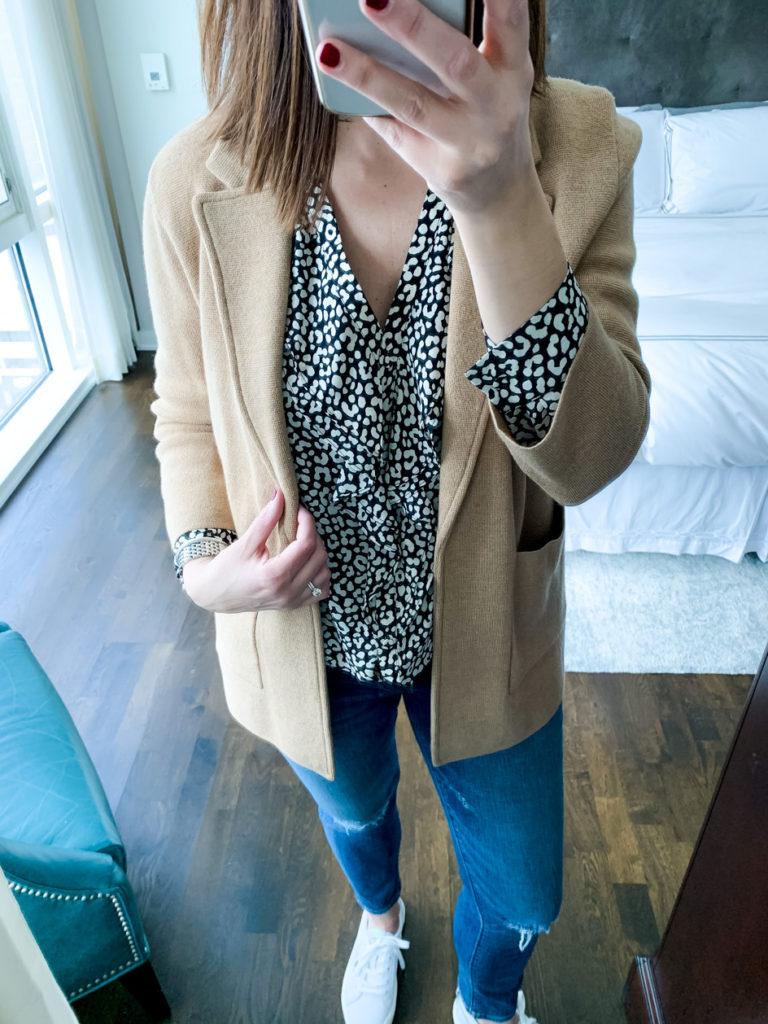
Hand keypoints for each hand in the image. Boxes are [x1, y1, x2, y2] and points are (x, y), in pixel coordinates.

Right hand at [181, 490, 330, 612]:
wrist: (214, 595)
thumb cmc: (226, 569)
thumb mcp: (244, 544)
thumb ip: (265, 521)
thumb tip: (280, 496)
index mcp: (274, 576)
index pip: (306, 545)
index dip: (307, 523)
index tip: (300, 511)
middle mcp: (287, 592)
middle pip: (319, 557)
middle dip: (314, 535)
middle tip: (300, 524)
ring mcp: (292, 602)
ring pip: (324, 574)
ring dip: (319, 554)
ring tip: (303, 542)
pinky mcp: (294, 605)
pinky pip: (321, 590)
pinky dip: (320, 574)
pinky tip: (307, 562)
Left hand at [315, 0, 536, 215]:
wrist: (498, 188)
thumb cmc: (488, 112)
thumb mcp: (496, 73)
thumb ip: (465, 40)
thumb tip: (391, 7)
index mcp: (512, 68)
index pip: (511, 21)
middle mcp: (496, 105)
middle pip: (455, 62)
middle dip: (412, 26)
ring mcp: (468, 141)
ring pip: (413, 103)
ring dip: (368, 75)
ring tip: (330, 51)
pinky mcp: (440, 167)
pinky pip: (394, 131)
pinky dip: (366, 105)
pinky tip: (338, 84)